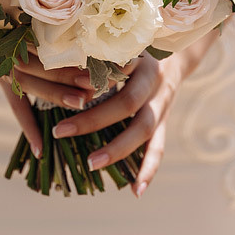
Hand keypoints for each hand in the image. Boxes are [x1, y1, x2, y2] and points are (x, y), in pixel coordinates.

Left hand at [0, 27, 222, 195]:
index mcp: (138, 59)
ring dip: (118, 149)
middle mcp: (153, 82)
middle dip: (94, 120)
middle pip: (127, 104)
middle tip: (61, 132)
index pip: (115, 71)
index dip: (91, 82)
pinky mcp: (164, 122)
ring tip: (91, 165)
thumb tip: (58, 62)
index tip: (64, 91)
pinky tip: (135, 191)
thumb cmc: (134, 47)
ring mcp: (162, 104)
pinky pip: (158, 148)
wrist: (176, 53)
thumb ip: (96, 53)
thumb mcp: (118, 43)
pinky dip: (148, 170)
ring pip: (144, 130)